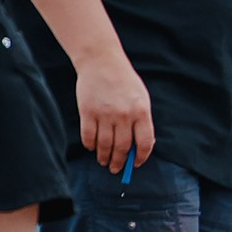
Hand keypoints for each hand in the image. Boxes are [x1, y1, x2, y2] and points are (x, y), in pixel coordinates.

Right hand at [75, 54, 154, 172]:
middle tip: (116, 169)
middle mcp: (124, 115)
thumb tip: (140, 146)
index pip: (144, 142)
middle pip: (122, 148)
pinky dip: (90, 145)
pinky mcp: (87, 112)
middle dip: (120, 162)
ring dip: (104, 157)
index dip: (141, 157)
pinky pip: (88, 136)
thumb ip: (142, 121)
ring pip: (104, 145)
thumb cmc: (124, 81)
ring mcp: (104, 114)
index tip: (137, 164)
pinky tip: (92, 148)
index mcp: (141, 112)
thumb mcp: (141, 98)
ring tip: (104, 162)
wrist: (101, 62)